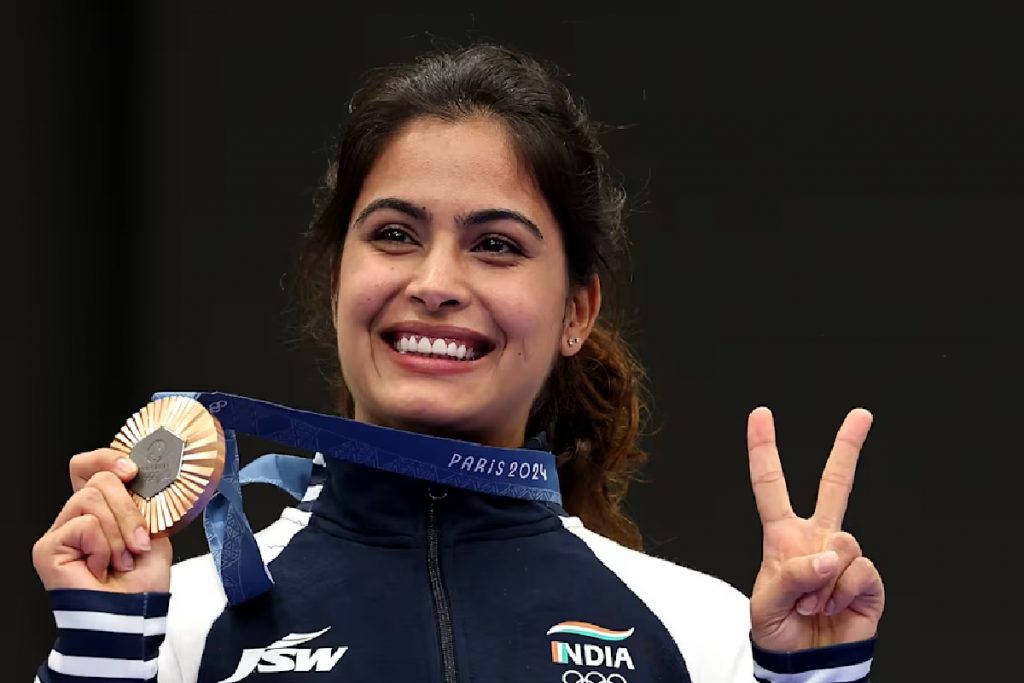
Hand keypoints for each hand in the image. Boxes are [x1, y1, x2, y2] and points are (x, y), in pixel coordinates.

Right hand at [33, 448, 171, 592]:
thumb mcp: (152, 528)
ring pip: (92, 498)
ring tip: (121, 559)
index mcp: (101, 509)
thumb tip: (139, 474)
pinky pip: (84, 524)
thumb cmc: (142, 581)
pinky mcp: (48, 547)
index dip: (108, 458)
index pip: (89, 465)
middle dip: (129, 511)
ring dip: (119, 532)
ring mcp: (60, 531)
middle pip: (99, 479)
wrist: (134, 613)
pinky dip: (103, 546)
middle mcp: (76, 517)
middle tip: (138, 543)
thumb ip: (141, 500)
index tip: (133, 471)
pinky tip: (100, 568)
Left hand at [747, 407, 883, 650]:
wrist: (807, 662)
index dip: (764, 449)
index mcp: (783, 535)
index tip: (760, 414)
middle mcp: (817, 538)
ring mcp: (844, 558)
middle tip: (861, 415)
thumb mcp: (766, 602)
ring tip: (812, 603)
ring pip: (842, 543)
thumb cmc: (779, 629)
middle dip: (848, 448)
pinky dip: (843, 593)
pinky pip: (859, 571)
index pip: (770, 485)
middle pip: (835, 485)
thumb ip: (791, 575)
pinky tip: (835, 607)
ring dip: (822, 581)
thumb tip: (829, 557)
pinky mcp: (868, 580)